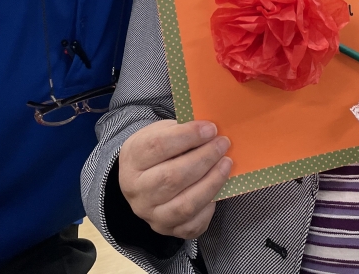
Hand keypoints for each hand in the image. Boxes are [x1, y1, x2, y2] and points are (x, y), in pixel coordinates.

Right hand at [118, 120, 231, 238]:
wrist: (141, 180)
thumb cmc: (156, 151)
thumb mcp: (160, 132)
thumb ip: (181, 130)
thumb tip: (211, 130)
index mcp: (132, 159)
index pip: (158, 146)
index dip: (188, 136)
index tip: (210, 129)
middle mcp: (136, 190)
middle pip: (173, 177)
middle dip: (204, 158)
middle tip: (222, 144)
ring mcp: (150, 214)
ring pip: (185, 205)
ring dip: (212, 182)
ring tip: (226, 164)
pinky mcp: (166, 230)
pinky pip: (192, 225)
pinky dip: (209, 208)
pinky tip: (217, 190)